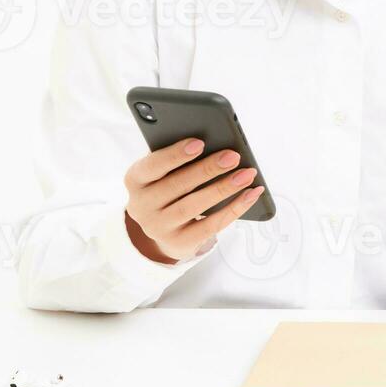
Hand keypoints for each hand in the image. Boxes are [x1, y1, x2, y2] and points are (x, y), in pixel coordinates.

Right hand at [123, 137, 264, 263]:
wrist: (162, 228)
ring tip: (246, 174)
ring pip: (193, 207)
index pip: (151, 166)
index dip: (175, 155)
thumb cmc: (168, 187)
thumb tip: (216, 146)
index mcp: (135, 180)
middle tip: (233, 156)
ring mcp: (159, 228)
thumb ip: (178, 160)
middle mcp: (141, 206)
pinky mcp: (179, 243)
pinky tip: (250, 194)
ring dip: (223, 189)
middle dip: (208, 170)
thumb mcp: (163, 172)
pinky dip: (234, 209)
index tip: (199, 143)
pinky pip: (210, 226)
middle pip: (177, 186)